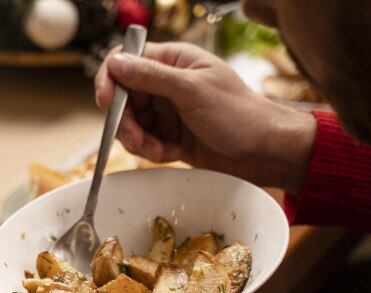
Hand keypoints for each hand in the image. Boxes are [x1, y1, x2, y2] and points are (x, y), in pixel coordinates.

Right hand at [95, 42, 315, 191]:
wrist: (263, 152)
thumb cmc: (238, 114)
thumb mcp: (192, 90)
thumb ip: (151, 76)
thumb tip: (115, 62)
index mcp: (174, 60)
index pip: (127, 61)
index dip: (111, 80)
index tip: (106, 102)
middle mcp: (166, 83)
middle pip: (123, 97)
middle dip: (126, 122)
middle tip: (138, 140)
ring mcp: (167, 110)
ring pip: (130, 124)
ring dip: (139, 141)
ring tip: (161, 151)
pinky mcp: (169, 135)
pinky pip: (144, 142)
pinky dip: (152, 151)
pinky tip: (172, 154)